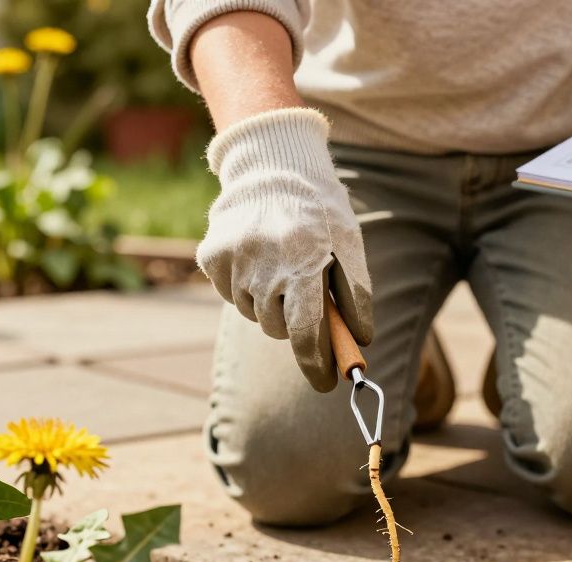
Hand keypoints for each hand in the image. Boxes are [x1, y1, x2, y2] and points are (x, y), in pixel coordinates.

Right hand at [200, 108, 373, 392]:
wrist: (273, 167)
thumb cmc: (319, 212)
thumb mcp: (348, 245)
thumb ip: (356, 293)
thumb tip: (361, 340)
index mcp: (303, 258)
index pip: (306, 330)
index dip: (316, 363)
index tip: (325, 384)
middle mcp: (263, 261)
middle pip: (278, 327)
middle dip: (295, 323)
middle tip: (303, 295)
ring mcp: (232, 259)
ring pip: (252, 313)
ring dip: (269, 303)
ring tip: (281, 267)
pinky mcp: (210, 256)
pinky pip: (229, 294)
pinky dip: (245, 287)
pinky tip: (257, 258)